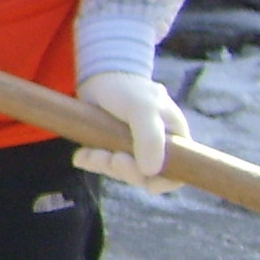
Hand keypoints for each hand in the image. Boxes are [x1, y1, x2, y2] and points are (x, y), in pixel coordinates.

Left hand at [75, 71, 188, 191]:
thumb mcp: (143, 109)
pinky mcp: (110, 145)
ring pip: (121, 171)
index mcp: (174, 139)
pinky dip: (91, 161)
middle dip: (125, 171)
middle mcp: (156, 146)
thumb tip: (151, 172)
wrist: (99, 75)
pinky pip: (102, 163)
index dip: (163, 182)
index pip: (178, 173)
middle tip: (112, 158)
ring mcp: (132, 147)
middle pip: (145, 176)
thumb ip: (150, 138)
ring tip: (91, 153)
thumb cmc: (127, 89)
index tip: (146, 184)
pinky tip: (81, 155)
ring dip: (105, 165)